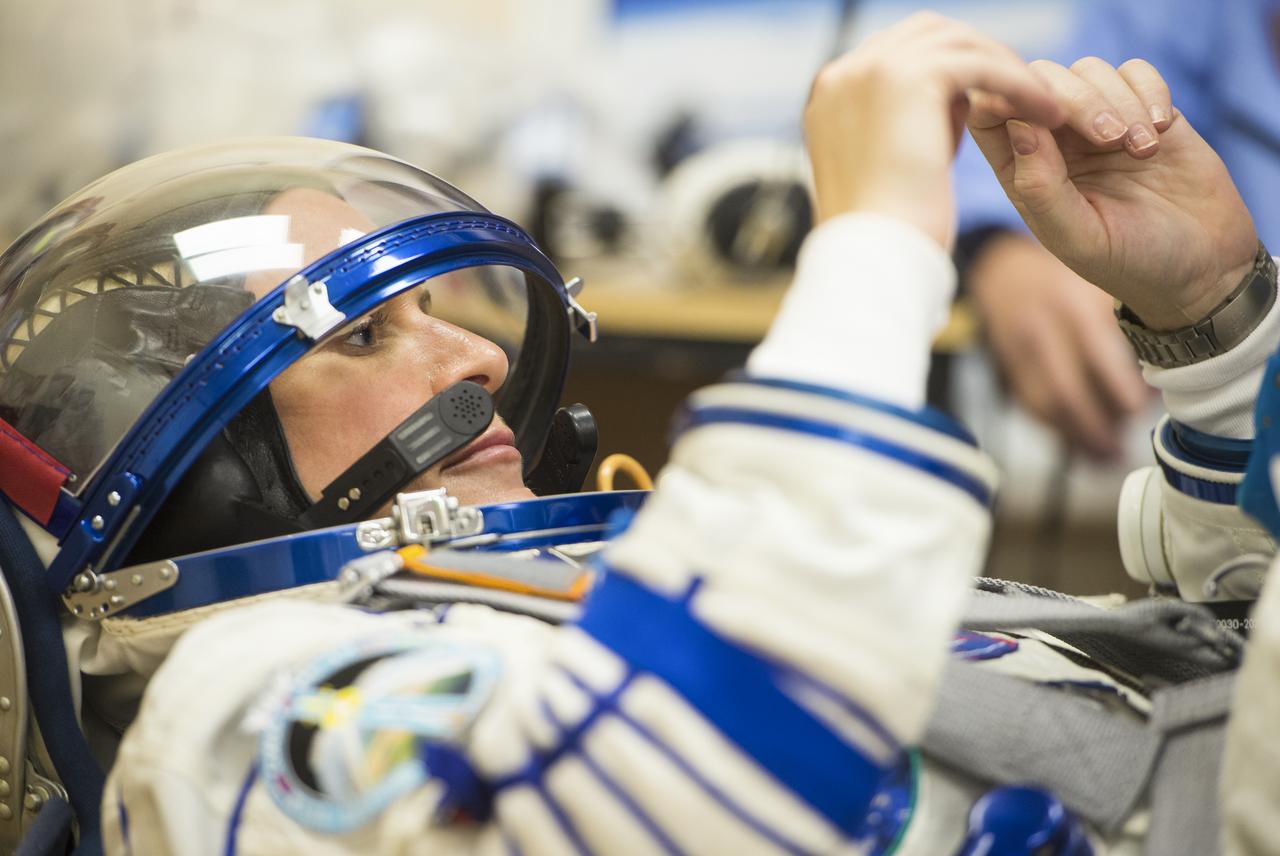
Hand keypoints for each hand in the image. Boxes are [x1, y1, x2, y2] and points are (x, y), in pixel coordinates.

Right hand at [804, 12, 1064, 247]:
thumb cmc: (881, 235)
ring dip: (1006, 69)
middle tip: (1020, 89)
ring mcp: (871, 70)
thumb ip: (903, 128)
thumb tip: (951, 105)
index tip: (986, 95)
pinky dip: (1019, 84)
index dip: (945, 66)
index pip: (896, 52)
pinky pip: (983, 65)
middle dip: (977, 56)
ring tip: (1043, 104)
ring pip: (959, 44)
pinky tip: (1047, 113)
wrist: (868, 256)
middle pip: (927, 33)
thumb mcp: (883, 171)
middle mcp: (844, 73)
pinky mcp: (909, 78)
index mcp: (829, 93)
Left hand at [967, 57, 1257, 330]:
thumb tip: (1017, 125)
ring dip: (1118, 102)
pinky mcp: (1146, 110)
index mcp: (1025, 171)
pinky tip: (1160, 129)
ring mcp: (1101, 122)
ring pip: (1089, 70)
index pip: (988, 113)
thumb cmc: (1130, 262)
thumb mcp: (1079, 236)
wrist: (1203, 266)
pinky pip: (1136, 70)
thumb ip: (1040, 186)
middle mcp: (1056, 142)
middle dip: (1075, 99)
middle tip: (1108, 139)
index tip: (1046, 119)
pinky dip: (1148, 90)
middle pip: (1042, 79)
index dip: (1006, 98)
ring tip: (1142, 151)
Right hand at [970, 234, 1148, 458]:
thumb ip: (1129, 324)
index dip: (1124, 395)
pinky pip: (1031, 406)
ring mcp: (1019, 350)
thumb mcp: (1102, 286)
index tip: (1143, 412)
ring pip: (1047, 405)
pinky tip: (1079, 445)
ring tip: (1104, 456)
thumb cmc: (1070, 281)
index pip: (1101, 361)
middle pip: (1068, 392)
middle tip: (1122, 448)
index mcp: (1074, 305)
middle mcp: (1043, 328)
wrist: (1005, 272)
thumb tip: (1163, 379)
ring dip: (1077, 436)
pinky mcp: (1006, 367)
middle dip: (1098, 426)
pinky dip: (1056, 430)